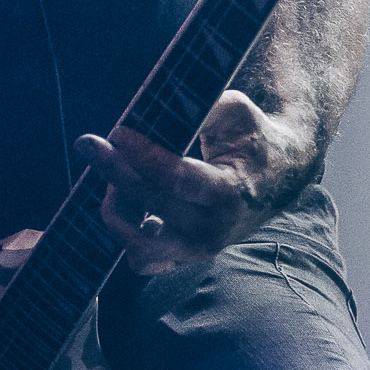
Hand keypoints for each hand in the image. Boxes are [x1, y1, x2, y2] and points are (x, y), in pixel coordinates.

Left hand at [75, 91, 313, 276]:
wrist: (279, 177)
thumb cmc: (251, 137)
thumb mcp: (236, 112)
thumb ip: (202, 108)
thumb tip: (156, 109)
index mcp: (230, 193)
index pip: (175, 178)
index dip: (141, 155)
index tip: (118, 131)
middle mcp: (214, 230)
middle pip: (152, 204)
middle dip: (115, 171)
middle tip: (90, 144)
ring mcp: (198, 250)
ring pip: (139, 243)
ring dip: (116, 207)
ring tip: (112, 175)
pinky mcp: (185, 258)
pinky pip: (143, 261)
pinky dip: (126, 234)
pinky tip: (125, 203)